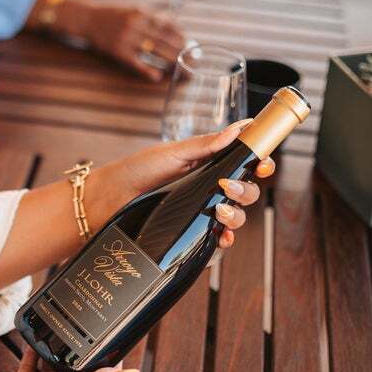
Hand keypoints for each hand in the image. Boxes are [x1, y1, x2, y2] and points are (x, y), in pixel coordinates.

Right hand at [58, 0, 187, 80]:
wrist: (87, 20)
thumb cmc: (113, 16)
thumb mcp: (133, 11)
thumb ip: (151, 18)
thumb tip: (174, 27)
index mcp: (141, 13)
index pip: (167, 25)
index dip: (180, 35)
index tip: (189, 43)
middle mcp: (135, 25)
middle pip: (164, 39)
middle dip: (179, 50)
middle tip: (190, 58)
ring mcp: (126, 39)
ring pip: (154, 51)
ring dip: (169, 60)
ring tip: (179, 68)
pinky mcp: (118, 52)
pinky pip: (137, 63)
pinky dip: (148, 70)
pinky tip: (157, 76)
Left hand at [93, 120, 273, 247]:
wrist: (108, 199)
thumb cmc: (137, 170)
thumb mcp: (172, 154)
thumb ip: (204, 144)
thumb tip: (239, 128)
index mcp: (209, 166)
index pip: (244, 165)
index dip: (259, 164)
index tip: (263, 164)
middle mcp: (209, 190)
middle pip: (246, 194)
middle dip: (247, 191)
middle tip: (230, 187)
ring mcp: (200, 214)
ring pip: (235, 219)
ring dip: (236, 217)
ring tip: (219, 211)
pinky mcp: (189, 236)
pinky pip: (215, 244)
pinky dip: (222, 242)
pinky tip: (220, 238)